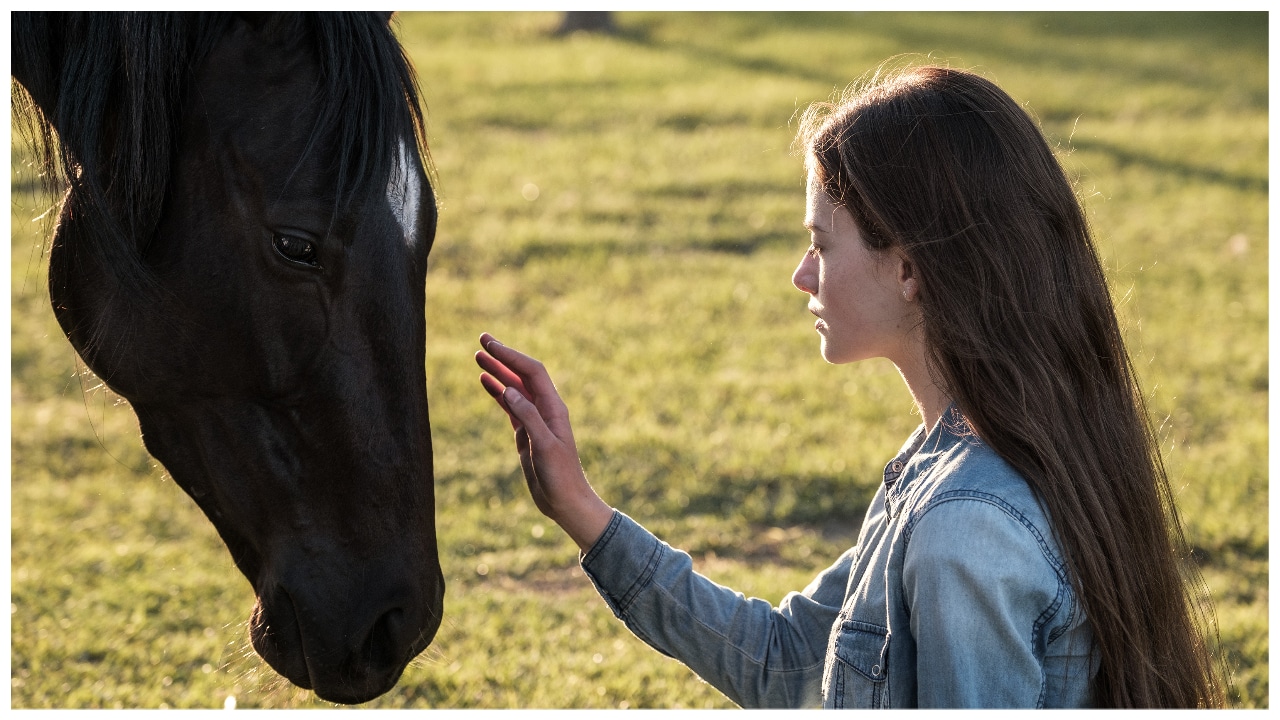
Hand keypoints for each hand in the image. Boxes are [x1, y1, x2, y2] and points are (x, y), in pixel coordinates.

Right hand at [475, 333, 613, 551]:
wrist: (566, 502)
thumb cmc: (560, 476)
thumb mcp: (544, 446)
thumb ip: (528, 417)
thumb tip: (509, 390)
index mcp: (553, 408)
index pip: (532, 372)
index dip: (511, 356)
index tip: (491, 345)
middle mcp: (545, 409)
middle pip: (522, 374)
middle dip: (503, 356)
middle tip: (482, 340)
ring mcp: (535, 420)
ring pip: (514, 388)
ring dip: (498, 371)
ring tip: (477, 356)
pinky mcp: (526, 433)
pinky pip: (510, 406)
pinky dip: (497, 392)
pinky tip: (485, 381)